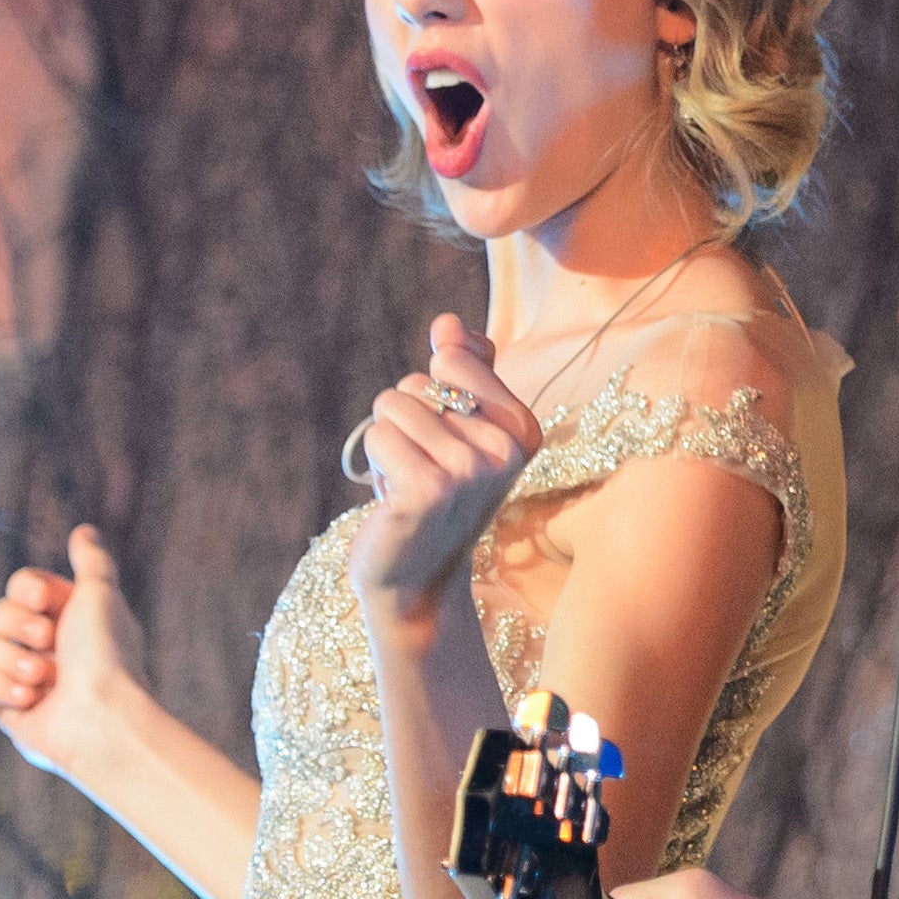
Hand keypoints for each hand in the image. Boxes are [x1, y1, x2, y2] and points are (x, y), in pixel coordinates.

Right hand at [0, 525, 148, 780]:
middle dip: (18, 626)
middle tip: (48, 642)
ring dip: (10, 659)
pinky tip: (30, 700)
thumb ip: (92, 561)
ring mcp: (24, 676)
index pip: (21, 585)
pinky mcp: (6, 708)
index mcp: (69, 617)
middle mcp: (47, 645)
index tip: (45, 601)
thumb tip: (84, 531)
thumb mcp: (101, 595)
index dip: (26, 590)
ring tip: (44, 679)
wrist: (101, 719)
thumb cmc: (107, 656)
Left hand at [345, 315, 541, 619]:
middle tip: (424, 468)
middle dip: (407, 421)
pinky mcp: (429, 490)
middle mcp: (505, 449)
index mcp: (523, 429)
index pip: (453, 359)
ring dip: (388, 442)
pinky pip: (377, 436)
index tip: (446, 439)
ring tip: (408, 482)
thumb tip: (448, 323)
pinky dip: (376, 463)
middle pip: (417, 383)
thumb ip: (463, 372)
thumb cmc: (435, 495)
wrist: (416, 575)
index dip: (432, 393)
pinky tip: (394, 498)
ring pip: (392, 405)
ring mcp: (470, 471)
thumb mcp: (459, 430)